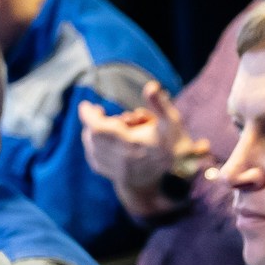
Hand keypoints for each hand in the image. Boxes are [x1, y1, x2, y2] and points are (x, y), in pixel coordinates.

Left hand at [80, 82, 206, 213]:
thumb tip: (151, 86)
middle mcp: (123, 159)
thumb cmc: (174, 146)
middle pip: (92, 137)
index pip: (98, 128)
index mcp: (132, 143)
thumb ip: (160, 103)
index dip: (88, 115)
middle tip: (97, 110)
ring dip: (92, 134)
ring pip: (92, 150)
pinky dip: (93, 148)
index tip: (87, 104)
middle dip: (91, 122)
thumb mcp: (171, 122)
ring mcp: (119, 170)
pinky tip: (99, 141)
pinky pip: (96, 161)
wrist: (177, 178)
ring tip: (100, 123)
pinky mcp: (117, 177)